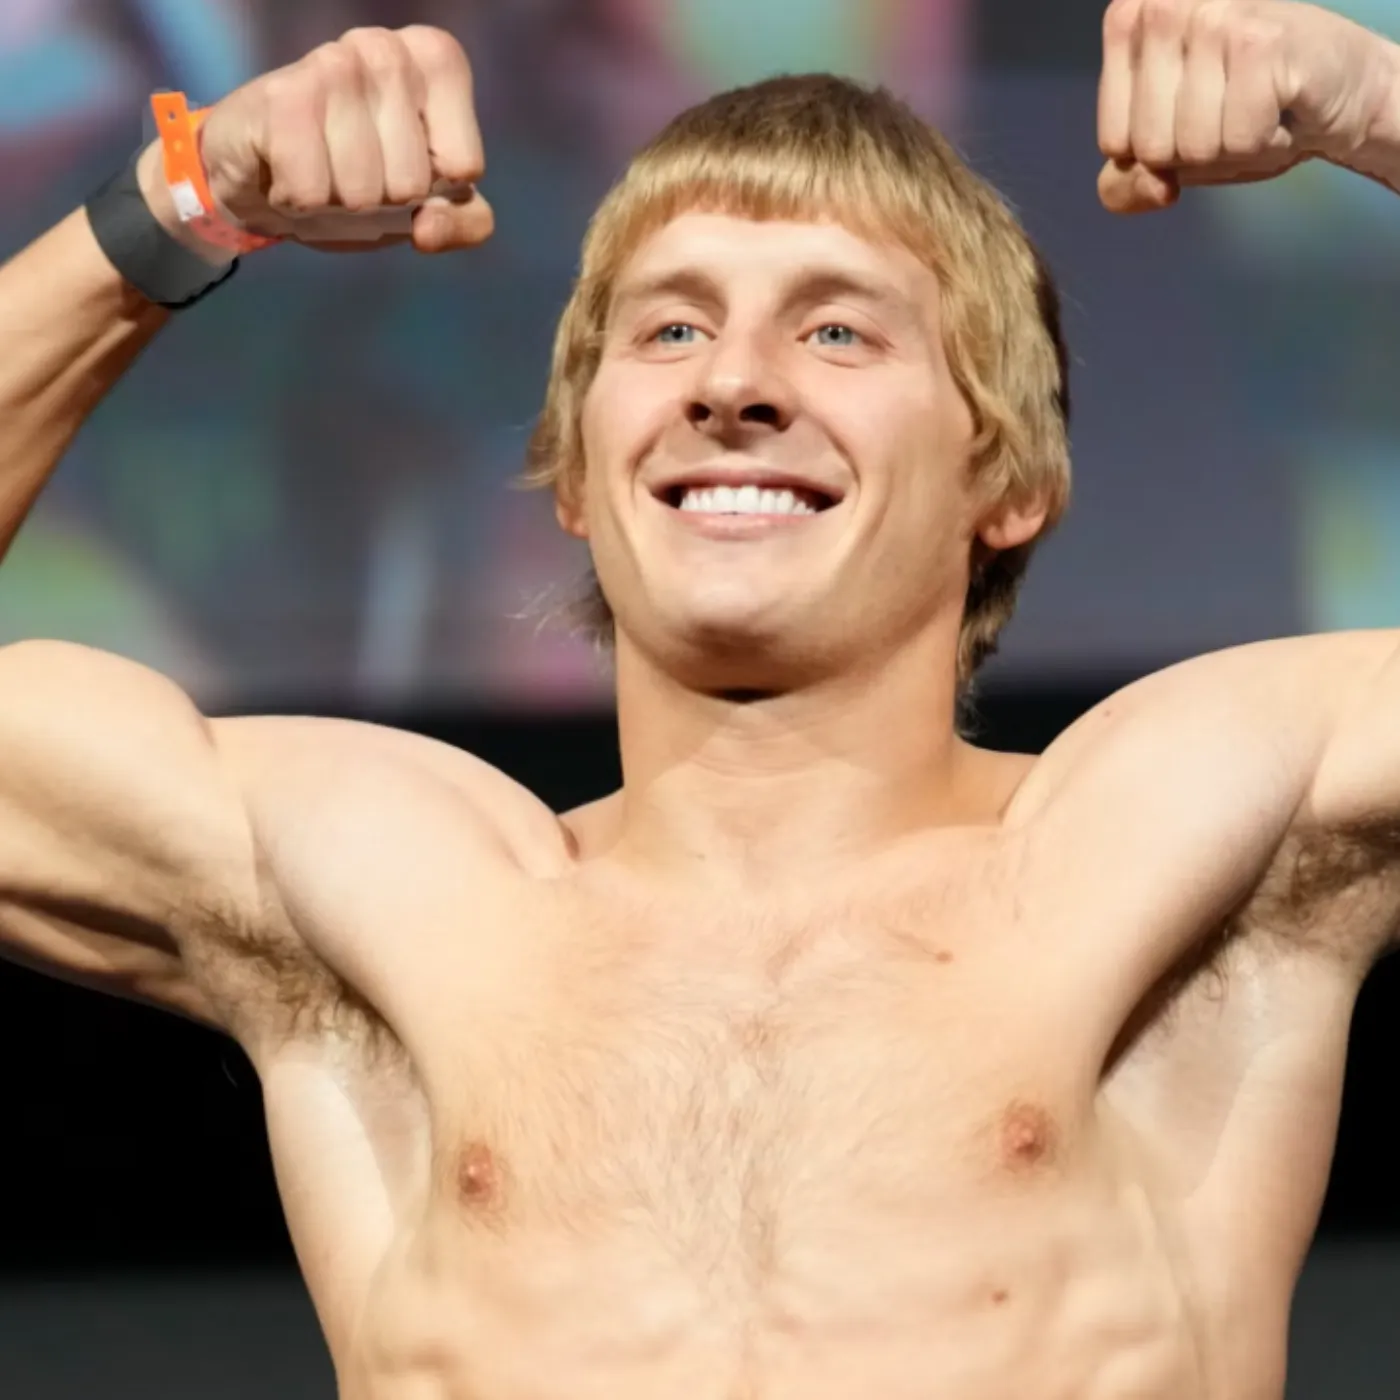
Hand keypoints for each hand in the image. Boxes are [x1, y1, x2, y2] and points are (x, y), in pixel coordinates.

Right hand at [141, 26, 492, 253]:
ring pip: (362, 191)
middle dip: (381, 202)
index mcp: (437, 62)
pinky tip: (287, 172)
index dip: (434, 192)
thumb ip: (464, 223)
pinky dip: (299, 203)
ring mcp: (334, 64)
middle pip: (412, 184)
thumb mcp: (426, 209)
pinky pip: (312, 192)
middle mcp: (387, 49)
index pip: (465, 167)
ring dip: (336, 204)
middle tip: (352, 174)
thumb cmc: (357, 180)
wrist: (264, 176)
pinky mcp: (282, 94)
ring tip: (320, 172)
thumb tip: (428, 228)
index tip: (403, 166)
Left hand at [1096, 0, 1398, 213]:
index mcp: (1128, 22)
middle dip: (1196, 154)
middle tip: (1230, 112)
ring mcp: (1212, 17)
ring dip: (1233, 148)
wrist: (1333, 90)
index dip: (1156, 156)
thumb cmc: (1241, 112)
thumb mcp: (1168, 154)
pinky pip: (1238, 140)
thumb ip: (1127, 183)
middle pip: (1151, 147)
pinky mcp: (1260, 40)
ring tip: (1257, 107)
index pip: (1114, 141)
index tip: (1191, 117)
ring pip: (1193, 146)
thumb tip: (1152, 188)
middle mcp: (1163, 6)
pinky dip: (1265, 141)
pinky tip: (1282, 105)